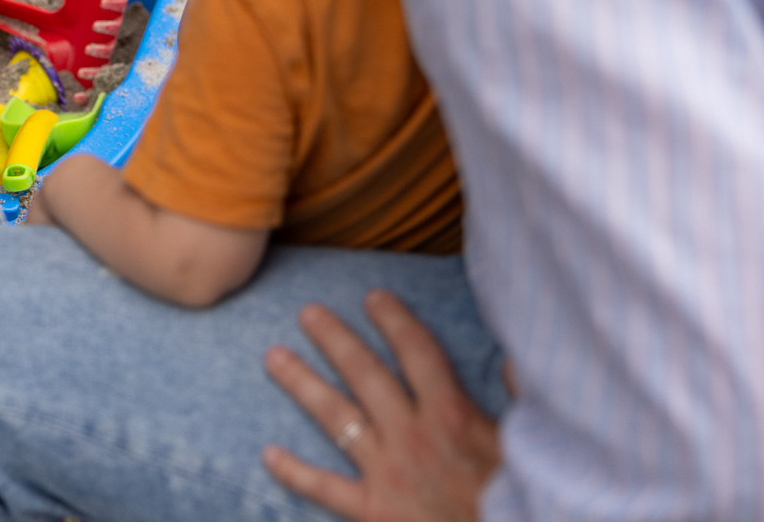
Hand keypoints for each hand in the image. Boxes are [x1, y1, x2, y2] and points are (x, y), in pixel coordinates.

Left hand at [263, 292, 500, 521]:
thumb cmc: (521, 505)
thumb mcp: (530, 448)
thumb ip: (522, 400)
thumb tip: (515, 359)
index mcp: (455, 417)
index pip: (419, 353)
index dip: (395, 321)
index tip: (373, 298)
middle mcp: (414, 437)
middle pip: (366, 375)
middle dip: (335, 340)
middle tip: (306, 313)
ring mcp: (389, 474)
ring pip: (337, 418)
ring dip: (303, 385)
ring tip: (274, 358)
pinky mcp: (375, 512)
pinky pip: (325, 488)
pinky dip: (295, 472)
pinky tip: (268, 455)